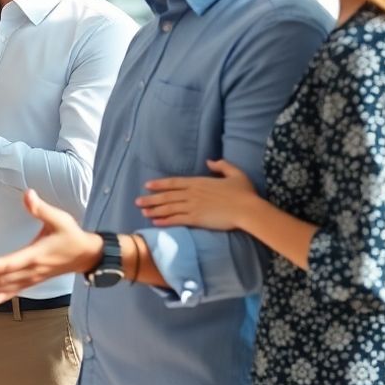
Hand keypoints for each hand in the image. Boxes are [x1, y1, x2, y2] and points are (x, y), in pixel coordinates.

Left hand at [0, 189, 100, 310]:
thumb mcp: (59, 219)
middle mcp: (29, 272)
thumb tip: (28, 194)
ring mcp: (28, 280)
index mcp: (34, 256)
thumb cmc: (71, 236)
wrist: (86, 255)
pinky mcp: (28, 283)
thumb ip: (41, 208)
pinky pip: (8, 295)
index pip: (6, 264)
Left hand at [137, 159, 256, 230]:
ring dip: (154, 210)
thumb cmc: (244, 192)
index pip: (174, 182)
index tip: (147, 185)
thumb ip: (221, 165)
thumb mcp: (235, 173)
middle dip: (150, 198)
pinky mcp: (196, 219)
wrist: (247, 209)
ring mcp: (193, 206)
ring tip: (143, 212)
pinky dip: (165, 221)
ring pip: (169, 208)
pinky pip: (177, 220)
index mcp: (199, 182)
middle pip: (167, 196)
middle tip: (137, 201)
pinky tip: (156, 222)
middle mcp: (192, 194)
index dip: (160, 184)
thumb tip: (210, 161)